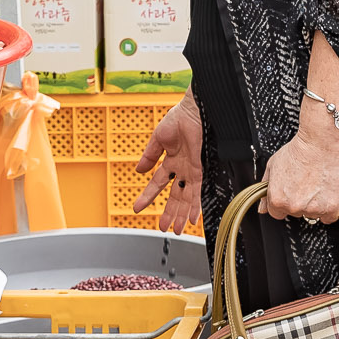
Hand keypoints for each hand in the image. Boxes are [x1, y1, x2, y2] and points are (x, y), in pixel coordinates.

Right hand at [131, 96, 202, 232]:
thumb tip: (139, 171)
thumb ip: (149, 156)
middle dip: (169, 213)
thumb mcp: (159, 138)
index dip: (148, 196)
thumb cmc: (179, 117)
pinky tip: (191, 219)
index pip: (158, 183)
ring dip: (181, 215)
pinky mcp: (202, 169)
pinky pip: (198, 191)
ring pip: (186, 198)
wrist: (198, 108)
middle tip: (164, 228)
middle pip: (175, 195)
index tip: (137, 208)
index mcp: (171, 160)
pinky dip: (194, 206)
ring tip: (176, 230)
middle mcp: (183, 168)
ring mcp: (193, 170)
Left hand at [260, 127, 338, 224]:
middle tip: (305, 183)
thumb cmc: (300, 150)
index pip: (276, 213)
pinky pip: (329, 217)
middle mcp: (294, 206)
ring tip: (317, 183)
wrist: (323, 143)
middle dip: (299, 201)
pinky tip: (327, 192)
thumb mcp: (273, 165)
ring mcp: (313, 209)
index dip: (283, 201)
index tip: (291, 193)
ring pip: (312, 214)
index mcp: (277, 199)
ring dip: (315, 204)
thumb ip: (265, 187)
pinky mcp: (332, 208)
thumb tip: (262, 207)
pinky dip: (329, 207)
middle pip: (295, 213)